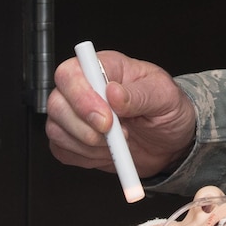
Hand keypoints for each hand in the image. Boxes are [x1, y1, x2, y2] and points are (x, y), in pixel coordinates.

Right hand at [45, 50, 196, 179]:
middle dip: (84, 127)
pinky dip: (85, 157)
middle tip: (116, 135)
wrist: (170, 141)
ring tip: (117, 143)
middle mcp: (84, 88)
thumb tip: (114, 93)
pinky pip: (62, 150)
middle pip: (56, 103)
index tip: (106, 119)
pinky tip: (106, 152)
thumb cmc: (167, 110)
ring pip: (55, 129)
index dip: (81, 97)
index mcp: (104, 68)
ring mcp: (75, 115)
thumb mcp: (165, 97)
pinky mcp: (73, 140)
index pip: (70, 73)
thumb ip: (140, 94)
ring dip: (87, 145)